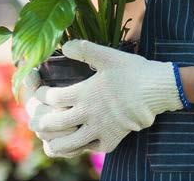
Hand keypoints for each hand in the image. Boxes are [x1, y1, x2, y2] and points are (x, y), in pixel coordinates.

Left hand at [29, 40, 183, 156]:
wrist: (158, 89)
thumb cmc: (135, 70)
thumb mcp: (110, 55)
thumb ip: (86, 50)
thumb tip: (65, 45)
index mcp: (85, 92)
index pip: (51, 98)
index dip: (41, 95)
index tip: (40, 91)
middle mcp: (88, 112)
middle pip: (52, 123)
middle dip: (39, 122)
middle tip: (34, 121)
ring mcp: (99, 128)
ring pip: (67, 144)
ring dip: (55, 142)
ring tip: (51, 139)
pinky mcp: (112, 138)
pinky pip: (92, 148)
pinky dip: (84, 147)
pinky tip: (84, 141)